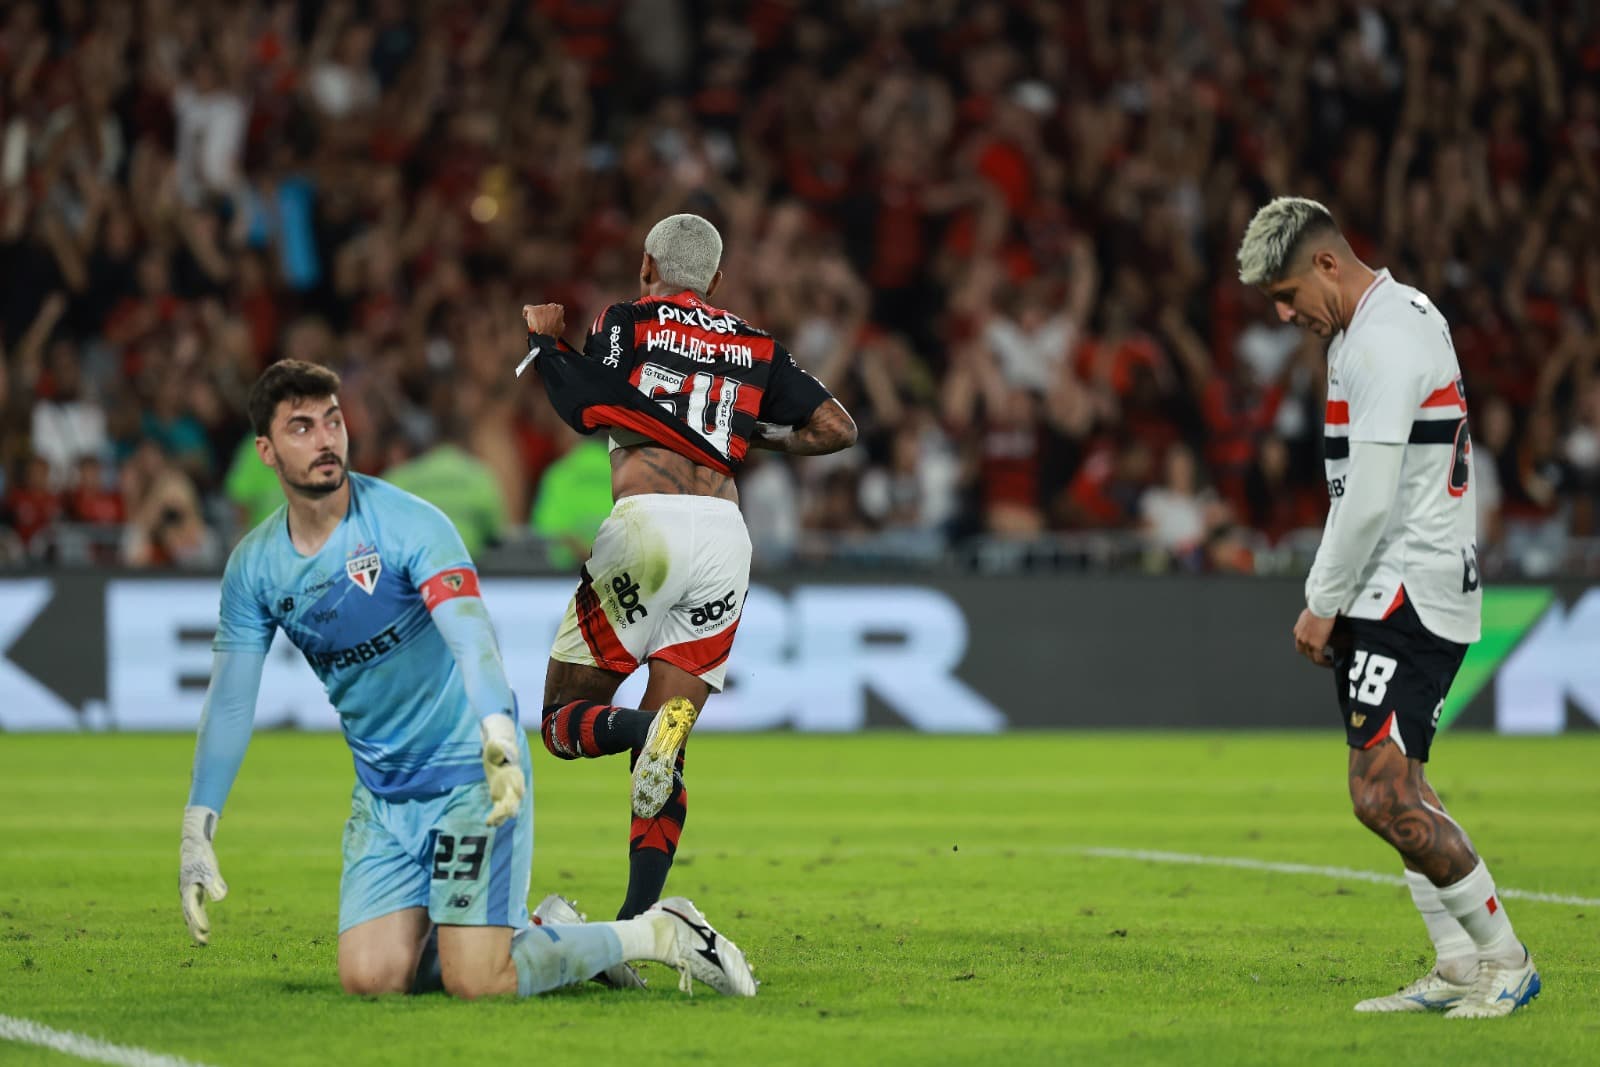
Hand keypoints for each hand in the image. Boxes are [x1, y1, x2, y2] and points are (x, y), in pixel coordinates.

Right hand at [180, 806, 227, 944]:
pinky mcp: (193, 890)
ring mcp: (188, 892)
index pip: (193, 908)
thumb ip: (215, 883)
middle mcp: (186, 893)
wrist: (193, 844)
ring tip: (204, 941)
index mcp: (188, 888)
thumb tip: (220, 899)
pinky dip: (198, 918)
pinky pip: (194, 908)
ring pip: (190, 914)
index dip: (198, 920)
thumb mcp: (210, 868)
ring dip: (195, 927)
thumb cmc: (202, 855)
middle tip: (204, 944)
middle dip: (195, 929)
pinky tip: (203, 926)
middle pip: (189, 915)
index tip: (206, 930)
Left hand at [480, 714, 524, 826]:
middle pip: (515, 800)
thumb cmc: (497, 750)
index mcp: (515, 774)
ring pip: (509, 810)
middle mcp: (514, 787)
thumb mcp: (496, 746)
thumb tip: (497, 748)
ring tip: (491, 822)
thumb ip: (497, 749)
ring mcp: (508, 796)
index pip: (519, 783)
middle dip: (510, 807)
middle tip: (502, 811)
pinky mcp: (500, 801)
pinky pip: (500, 813)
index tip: (520, 793)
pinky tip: (489, 823)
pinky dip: (496, 819)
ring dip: (502, 816)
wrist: (499, 759)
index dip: (520, 788)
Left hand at [522, 303, 564, 337]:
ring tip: (534, 323)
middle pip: (544, 307)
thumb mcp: (561, 327)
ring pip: (536, 308)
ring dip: (535, 314)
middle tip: (541, 321)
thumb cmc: (552, 334)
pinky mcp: (533, 310)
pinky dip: (525, 312)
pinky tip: (526, 317)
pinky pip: (527, 308)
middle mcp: (550, 306)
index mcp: (559, 309)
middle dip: (542, 314)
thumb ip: (559, 320)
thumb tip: (557, 320)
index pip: (554, 307)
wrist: (545, 338)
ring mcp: (541, 307)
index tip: (548, 317)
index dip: (550, 313)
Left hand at [1292, 608, 1336, 667]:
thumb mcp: (1310, 616)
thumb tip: (1319, 626)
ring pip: (1311, 657)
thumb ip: (1312, 623)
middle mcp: (1300, 637)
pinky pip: (1319, 659)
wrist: (1321, 606)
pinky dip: (1324, 663)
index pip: (1300, 642)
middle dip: (1312, 655)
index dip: (1308, 647)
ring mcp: (1307, 642)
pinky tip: (1330, 663)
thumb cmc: (1318, 607)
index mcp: (1298, 630)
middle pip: (1303, 651)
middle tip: (1321, 656)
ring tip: (1327, 662)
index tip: (1314, 649)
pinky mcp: (1315, 645)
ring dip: (1319, 660)